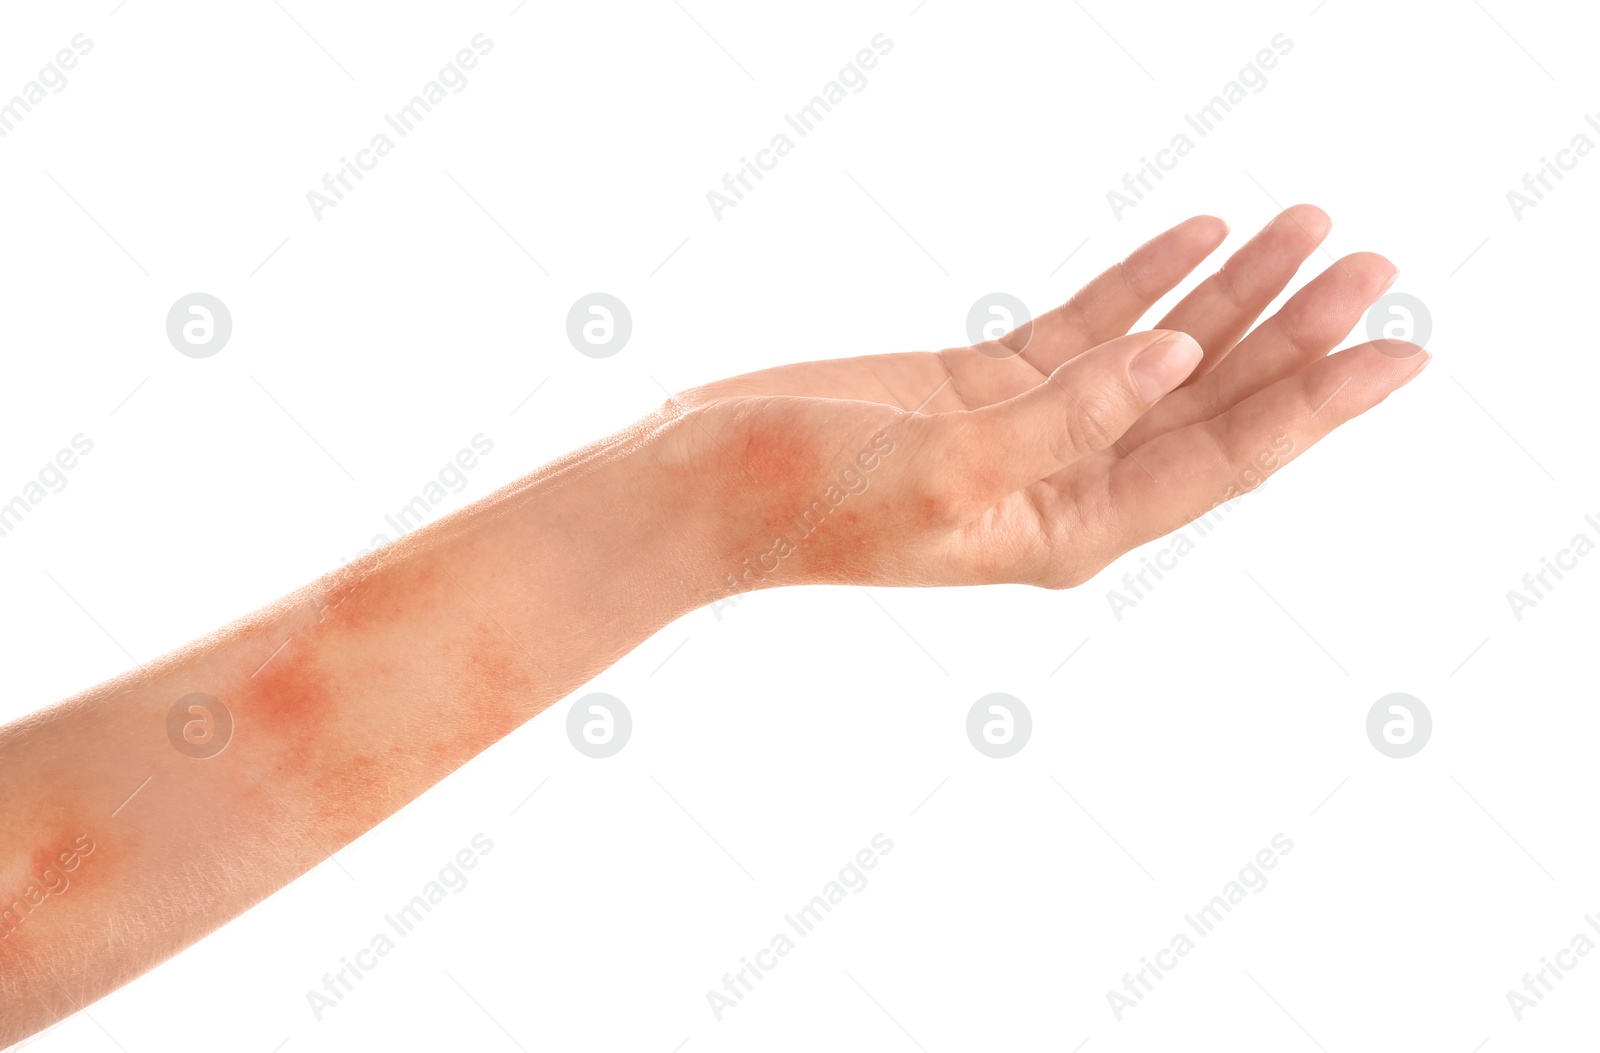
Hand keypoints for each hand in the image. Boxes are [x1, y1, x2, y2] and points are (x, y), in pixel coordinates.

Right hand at [660, 206, 1426, 593]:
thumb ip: (1063, 420)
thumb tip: (1176, 362)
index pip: (1224, 459)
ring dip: (1237, 297)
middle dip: (1300, 336)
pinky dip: (1147, 280)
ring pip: (1162, 357)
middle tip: (1378, 263)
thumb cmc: (802, 501)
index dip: (1320, 402)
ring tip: (1312, 230)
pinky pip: (1090, 325)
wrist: (703, 490)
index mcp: (1070, 528)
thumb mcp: (940, 470)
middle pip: (1215, 405)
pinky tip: (1201, 236)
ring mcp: (1032, 432)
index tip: (1406, 350)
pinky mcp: (987, 385)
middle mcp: (1069, 485)